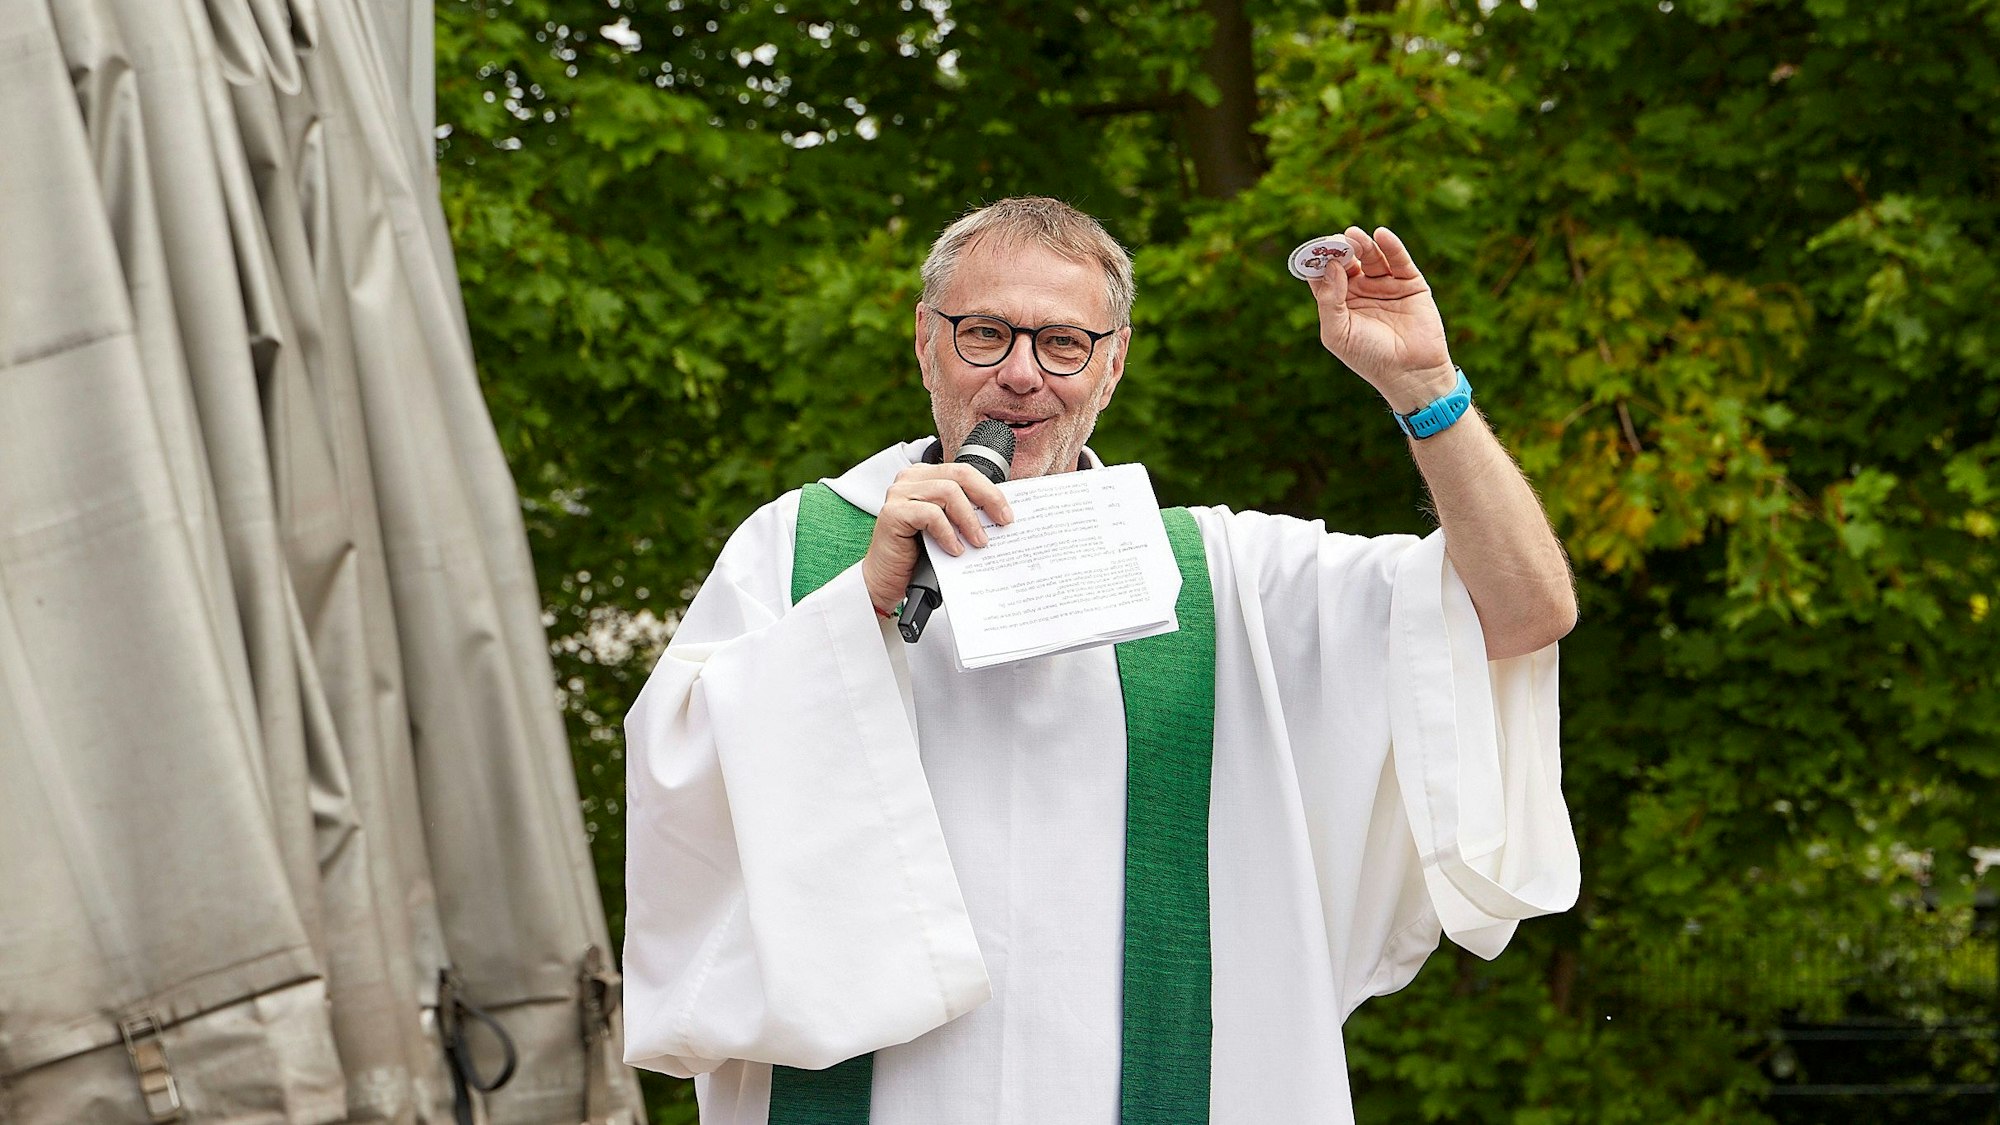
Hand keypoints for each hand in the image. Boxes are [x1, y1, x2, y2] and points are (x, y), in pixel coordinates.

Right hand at [861, 464, 1014, 614]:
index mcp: (925, 476)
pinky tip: (954, 549)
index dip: (990, 490)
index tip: (1006, 513)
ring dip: (969, 519)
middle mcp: (911, 479)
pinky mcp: (892, 513)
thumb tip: (999, 515)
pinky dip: (947, 533)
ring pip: (948, 491)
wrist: (887, 581)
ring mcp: (899, 494)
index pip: (964, 471)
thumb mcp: (947, 528)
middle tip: (1002, 521)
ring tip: (979, 542)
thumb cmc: (917, 555)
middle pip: (959, 474)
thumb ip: (964, 514)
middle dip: (987, 497)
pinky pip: (930, 514)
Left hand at [1307, 226, 1457, 410]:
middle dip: (1340, 249)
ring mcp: (1385, 285)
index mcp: (1340, 302)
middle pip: (1347, 261)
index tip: (1314, 251)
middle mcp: (1361, 290)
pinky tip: (1381, 235)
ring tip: (1354, 236)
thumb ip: (1329, 301)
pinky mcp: (1410, 283)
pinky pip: (1398, 260)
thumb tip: (1330, 267)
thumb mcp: (1338, 333)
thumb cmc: (1369, 357)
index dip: (1318, 262)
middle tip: (1336, 240)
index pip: (1324, 275)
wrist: (1410, 372)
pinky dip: (1391, 246)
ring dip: (1362, 244)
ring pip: (1371, 257)